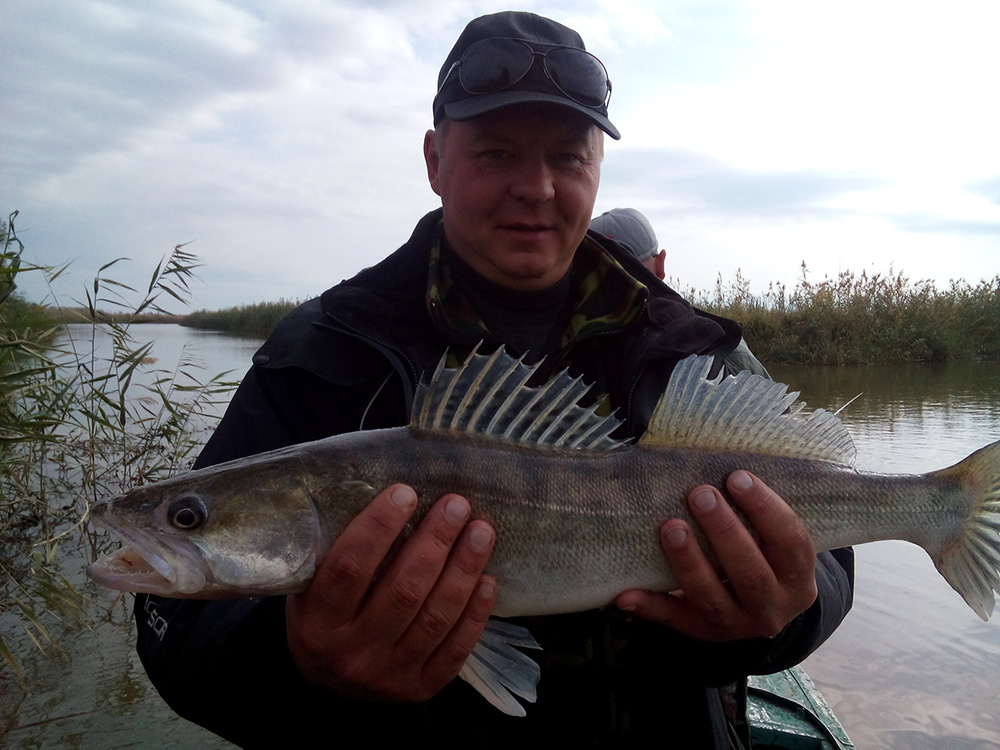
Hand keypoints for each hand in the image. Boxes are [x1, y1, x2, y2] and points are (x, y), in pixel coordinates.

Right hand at [286, 484, 496, 701]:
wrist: (325, 685)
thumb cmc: (323, 616)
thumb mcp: (312, 586)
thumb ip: (339, 552)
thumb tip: (390, 497)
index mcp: (317, 621)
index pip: (349, 567)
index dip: (378, 528)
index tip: (405, 493)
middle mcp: (352, 652)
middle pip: (402, 590)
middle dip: (435, 542)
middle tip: (457, 505)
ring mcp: (388, 676)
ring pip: (434, 618)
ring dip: (463, 570)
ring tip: (482, 532)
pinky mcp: (419, 690)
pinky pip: (454, 650)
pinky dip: (475, 613)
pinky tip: (488, 579)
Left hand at [616, 471, 816, 640]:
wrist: (759, 611)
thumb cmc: (763, 557)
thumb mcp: (776, 544)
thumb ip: (759, 514)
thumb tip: (724, 464)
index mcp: (797, 579)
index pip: (791, 542)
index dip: (766, 509)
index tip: (737, 477)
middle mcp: (771, 607)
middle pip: (750, 573)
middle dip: (724, 531)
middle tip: (699, 494)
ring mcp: (736, 625)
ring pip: (712, 599)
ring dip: (689, 562)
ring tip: (670, 527)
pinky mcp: (701, 633)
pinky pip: (673, 621)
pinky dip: (649, 606)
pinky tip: (625, 592)